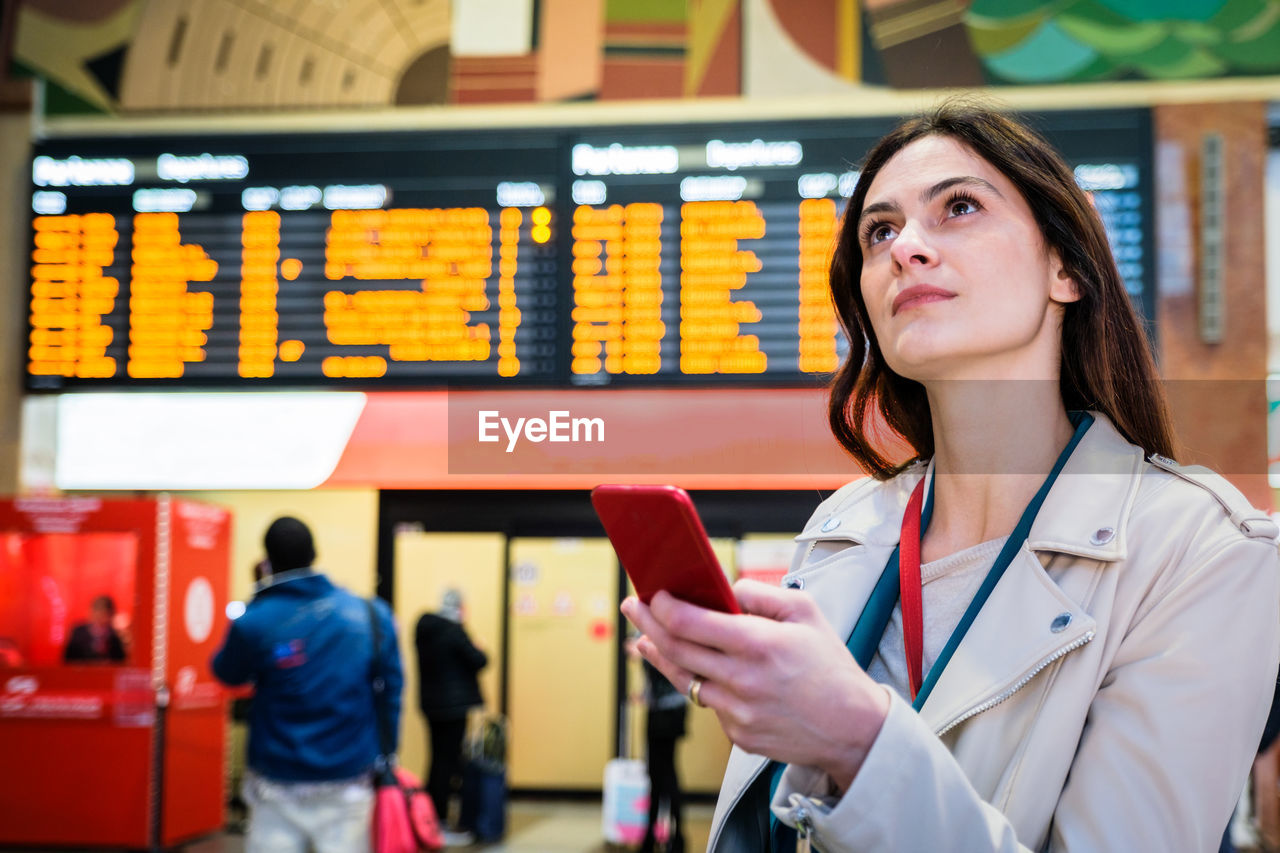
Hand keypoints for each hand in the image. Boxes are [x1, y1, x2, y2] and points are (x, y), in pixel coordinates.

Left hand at [620, 579, 889, 790]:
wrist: (853, 727)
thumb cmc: (830, 666)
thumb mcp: (805, 612)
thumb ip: (760, 593)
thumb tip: (724, 589)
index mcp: (757, 644)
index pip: (688, 622)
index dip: (661, 606)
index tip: (652, 593)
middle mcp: (741, 680)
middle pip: (675, 649)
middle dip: (646, 624)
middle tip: (633, 608)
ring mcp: (737, 712)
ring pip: (683, 680)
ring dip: (660, 656)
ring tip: (645, 639)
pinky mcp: (739, 735)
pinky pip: (709, 704)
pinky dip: (700, 684)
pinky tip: (693, 669)